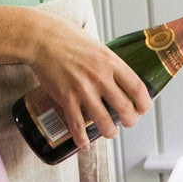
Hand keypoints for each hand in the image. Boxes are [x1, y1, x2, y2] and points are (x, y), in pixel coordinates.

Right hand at [27, 10, 151, 150]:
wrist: (39, 37)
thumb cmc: (66, 37)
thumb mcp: (97, 46)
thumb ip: (110, 65)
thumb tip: (121, 79)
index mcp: (111, 63)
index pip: (138, 89)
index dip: (144, 104)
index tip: (142, 109)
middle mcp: (100, 77)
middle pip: (126, 110)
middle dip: (130, 121)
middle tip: (127, 122)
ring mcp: (83, 90)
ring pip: (105, 123)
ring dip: (110, 132)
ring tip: (109, 131)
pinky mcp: (66, 98)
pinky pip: (78, 126)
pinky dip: (82, 139)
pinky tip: (85, 144)